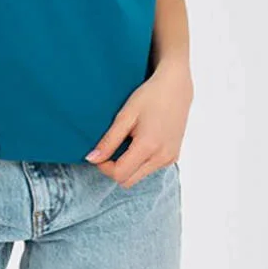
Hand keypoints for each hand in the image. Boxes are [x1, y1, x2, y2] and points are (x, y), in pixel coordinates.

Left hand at [85, 60, 192, 187]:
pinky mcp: (174, 157)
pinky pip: (151, 169)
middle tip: (111, 147)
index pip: (119, 174)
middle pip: (129, 180)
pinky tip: (140, 142)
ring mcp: (170, 159)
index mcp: (148, 147)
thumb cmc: (149, 97)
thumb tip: (91, 159)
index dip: (104, 166)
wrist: (176, 88)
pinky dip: (141, 162)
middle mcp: (162, 158)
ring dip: (128, 166)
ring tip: (128, 141)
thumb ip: (109, 141)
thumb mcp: (125, 116)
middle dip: (115, 169)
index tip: (99, 152)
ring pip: (139, 176)